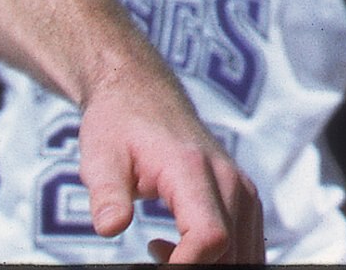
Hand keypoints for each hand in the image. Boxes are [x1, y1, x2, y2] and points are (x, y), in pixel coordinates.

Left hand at [76, 53, 264, 262]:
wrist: (142, 93)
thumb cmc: (119, 125)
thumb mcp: (100, 158)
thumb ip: (107, 194)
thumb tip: (110, 227)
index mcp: (192, 169)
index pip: (210, 236)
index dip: (185, 268)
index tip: (151, 269)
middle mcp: (227, 178)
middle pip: (230, 252)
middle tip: (147, 262)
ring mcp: (240, 187)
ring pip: (243, 253)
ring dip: (206, 267)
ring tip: (158, 255)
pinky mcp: (242, 195)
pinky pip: (245, 243)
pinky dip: (220, 259)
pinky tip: (179, 250)